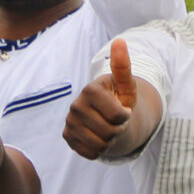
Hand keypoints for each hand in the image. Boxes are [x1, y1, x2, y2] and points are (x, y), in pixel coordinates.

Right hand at [63, 38, 135, 160]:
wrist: (106, 115)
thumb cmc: (119, 98)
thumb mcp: (126, 85)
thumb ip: (123, 66)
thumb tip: (119, 41)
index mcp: (90, 90)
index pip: (117, 115)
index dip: (125, 116)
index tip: (123, 109)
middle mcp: (75, 105)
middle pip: (109, 132)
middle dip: (118, 130)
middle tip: (115, 122)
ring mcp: (69, 122)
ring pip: (100, 145)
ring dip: (110, 141)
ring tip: (108, 130)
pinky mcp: (67, 136)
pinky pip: (90, 152)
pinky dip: (99, 149)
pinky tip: (98, 137)